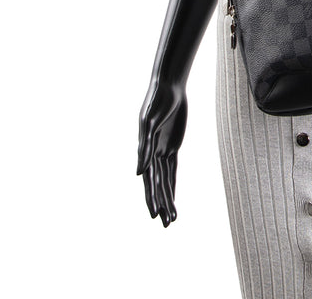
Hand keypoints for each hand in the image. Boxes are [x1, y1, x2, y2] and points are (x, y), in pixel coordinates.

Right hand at [137, 79, 187, 225]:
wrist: (169, 87)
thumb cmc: (157, 102)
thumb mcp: (150, 123)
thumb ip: (145, 148)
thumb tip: (138, 174)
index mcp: (145, 150)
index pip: (149, 180)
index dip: (151, 197)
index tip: (154, 214)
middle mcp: (152, 153)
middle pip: (157, 185)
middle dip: (161, 204)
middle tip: (166, 224)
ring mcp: (161, 150)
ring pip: (165, 180)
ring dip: (168, 198)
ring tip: (171, 219)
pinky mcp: (171, 145)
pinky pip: (172, 169)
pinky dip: (172, 184)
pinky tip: (172, 198)